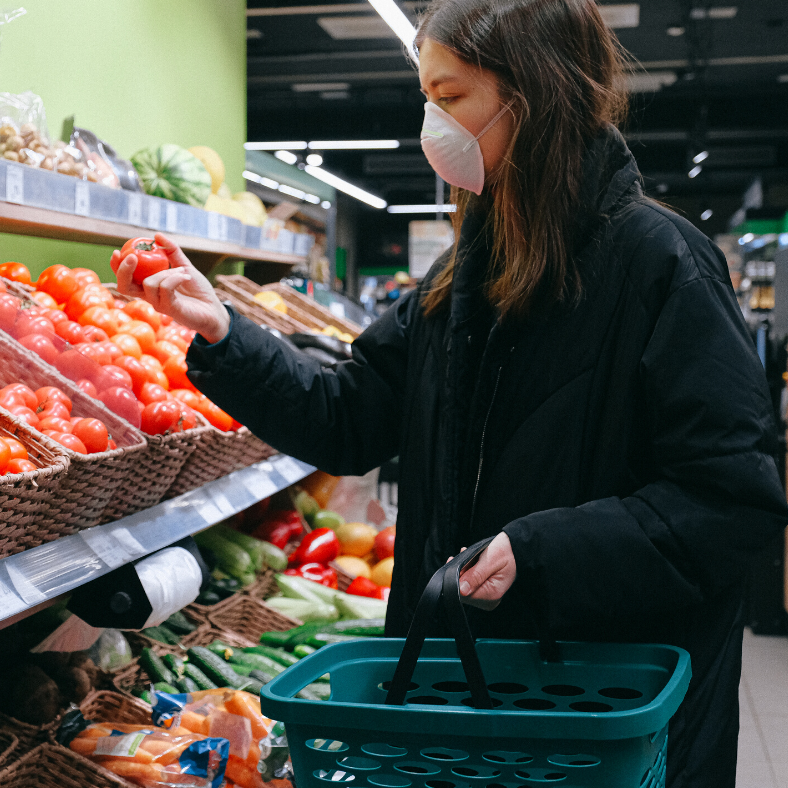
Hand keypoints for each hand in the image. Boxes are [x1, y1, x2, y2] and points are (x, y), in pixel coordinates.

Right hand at [110, 233, 230, 343]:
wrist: (215, 309)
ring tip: (182, 272)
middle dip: (124, 270)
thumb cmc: (198, 291)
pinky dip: (174, 277)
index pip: (126, 279)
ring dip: (166, 272)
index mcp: (149, 287)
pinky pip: (165, 288)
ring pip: (149, 283)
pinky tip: (185, 277)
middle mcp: (150, 297)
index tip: (117, 251)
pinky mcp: (170, 309)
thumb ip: (171, 252)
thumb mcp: (184, 266)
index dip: (117, 267)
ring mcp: (159, 304)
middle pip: (124, 286)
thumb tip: (156, 235)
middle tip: (132, 256)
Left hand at [458, 533, 516, 610]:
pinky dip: (467, 572)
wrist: (516, 548)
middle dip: (460, 573)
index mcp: (492, 594)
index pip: (464, 594)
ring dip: (463, 571)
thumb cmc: (506, 552)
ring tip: (469, 556)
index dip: (457, 578)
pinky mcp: (485, 591)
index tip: (457, 562)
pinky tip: (470, 561)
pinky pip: (469, 585)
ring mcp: (487, 597)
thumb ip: (476, 575)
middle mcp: (489, 600)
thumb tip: (461, 590)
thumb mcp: (491, 559)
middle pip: (462, 591)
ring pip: (464, 587)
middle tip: (464, 555)